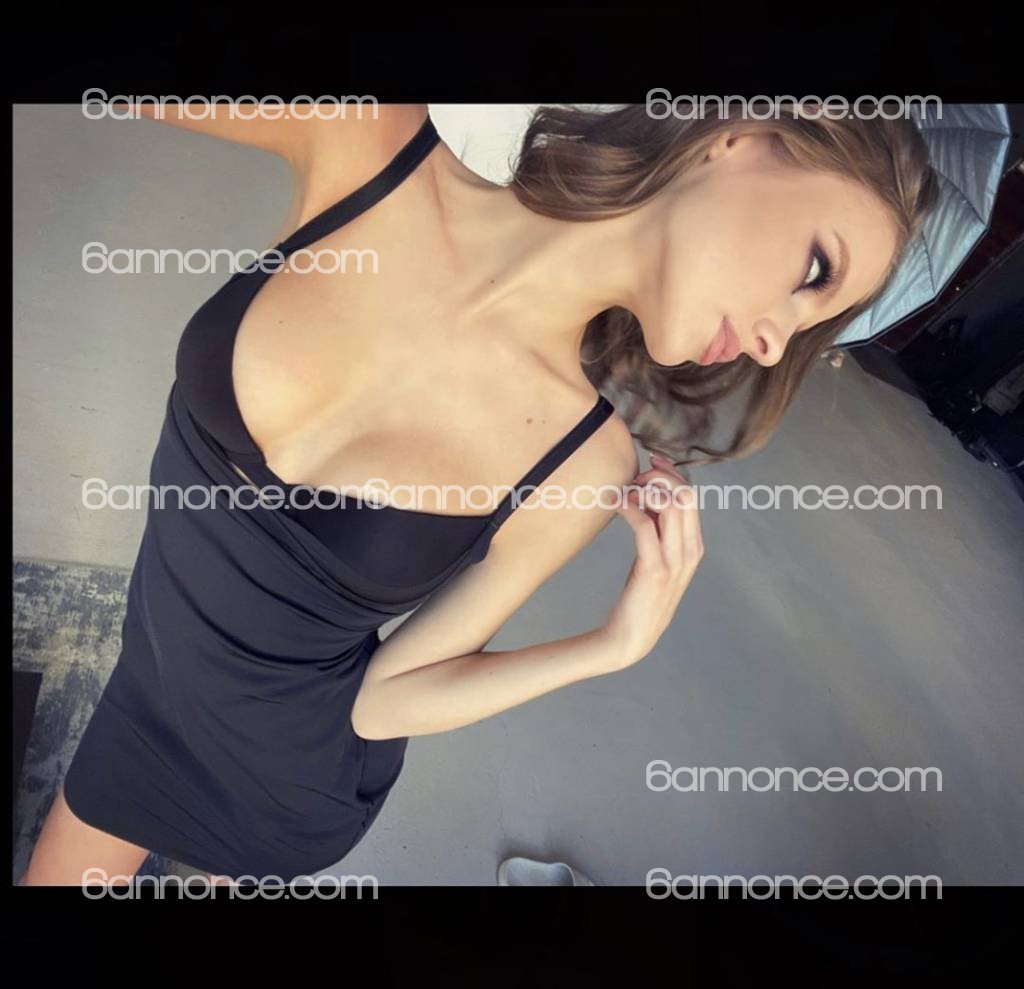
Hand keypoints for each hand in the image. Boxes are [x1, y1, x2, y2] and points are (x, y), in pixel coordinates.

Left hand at [601, 453, 703, 669]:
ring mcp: (675, 561)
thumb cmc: (640, 593)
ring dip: (646, 489)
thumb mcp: (655, 555)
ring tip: (625, 491)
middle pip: (686, 494)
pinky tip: (616, 504)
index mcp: (694, 546)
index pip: (692, 495)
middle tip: (635, 477)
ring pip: (672, 504)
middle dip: (660, 476)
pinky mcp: (654, 569)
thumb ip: (658, 527)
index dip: (671, 472)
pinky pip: (645, 524)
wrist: (631, 636)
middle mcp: (691, 551)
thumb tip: (646, 490)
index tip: (650, 461)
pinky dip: (630, 507)